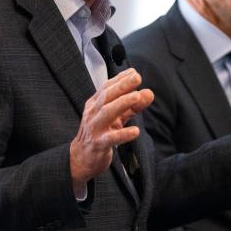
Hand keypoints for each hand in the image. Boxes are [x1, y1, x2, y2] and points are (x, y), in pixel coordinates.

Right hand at [70, 69, 153, 192]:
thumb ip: (132, 106)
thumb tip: (149, 93)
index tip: (134, 72)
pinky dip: (123, 134)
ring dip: (122, 103)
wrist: (82, 158)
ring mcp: (95, 128)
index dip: (120, 78)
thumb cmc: (100, 133)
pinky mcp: (99, 144)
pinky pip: (111, 138)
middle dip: (122, 85)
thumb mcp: (116, 117)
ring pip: (107, 112)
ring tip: (137, 96)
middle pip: (106, 96)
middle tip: (137, 78)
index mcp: (95, 104)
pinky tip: (135, 131)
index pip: (106, 87)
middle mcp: (93, 113)